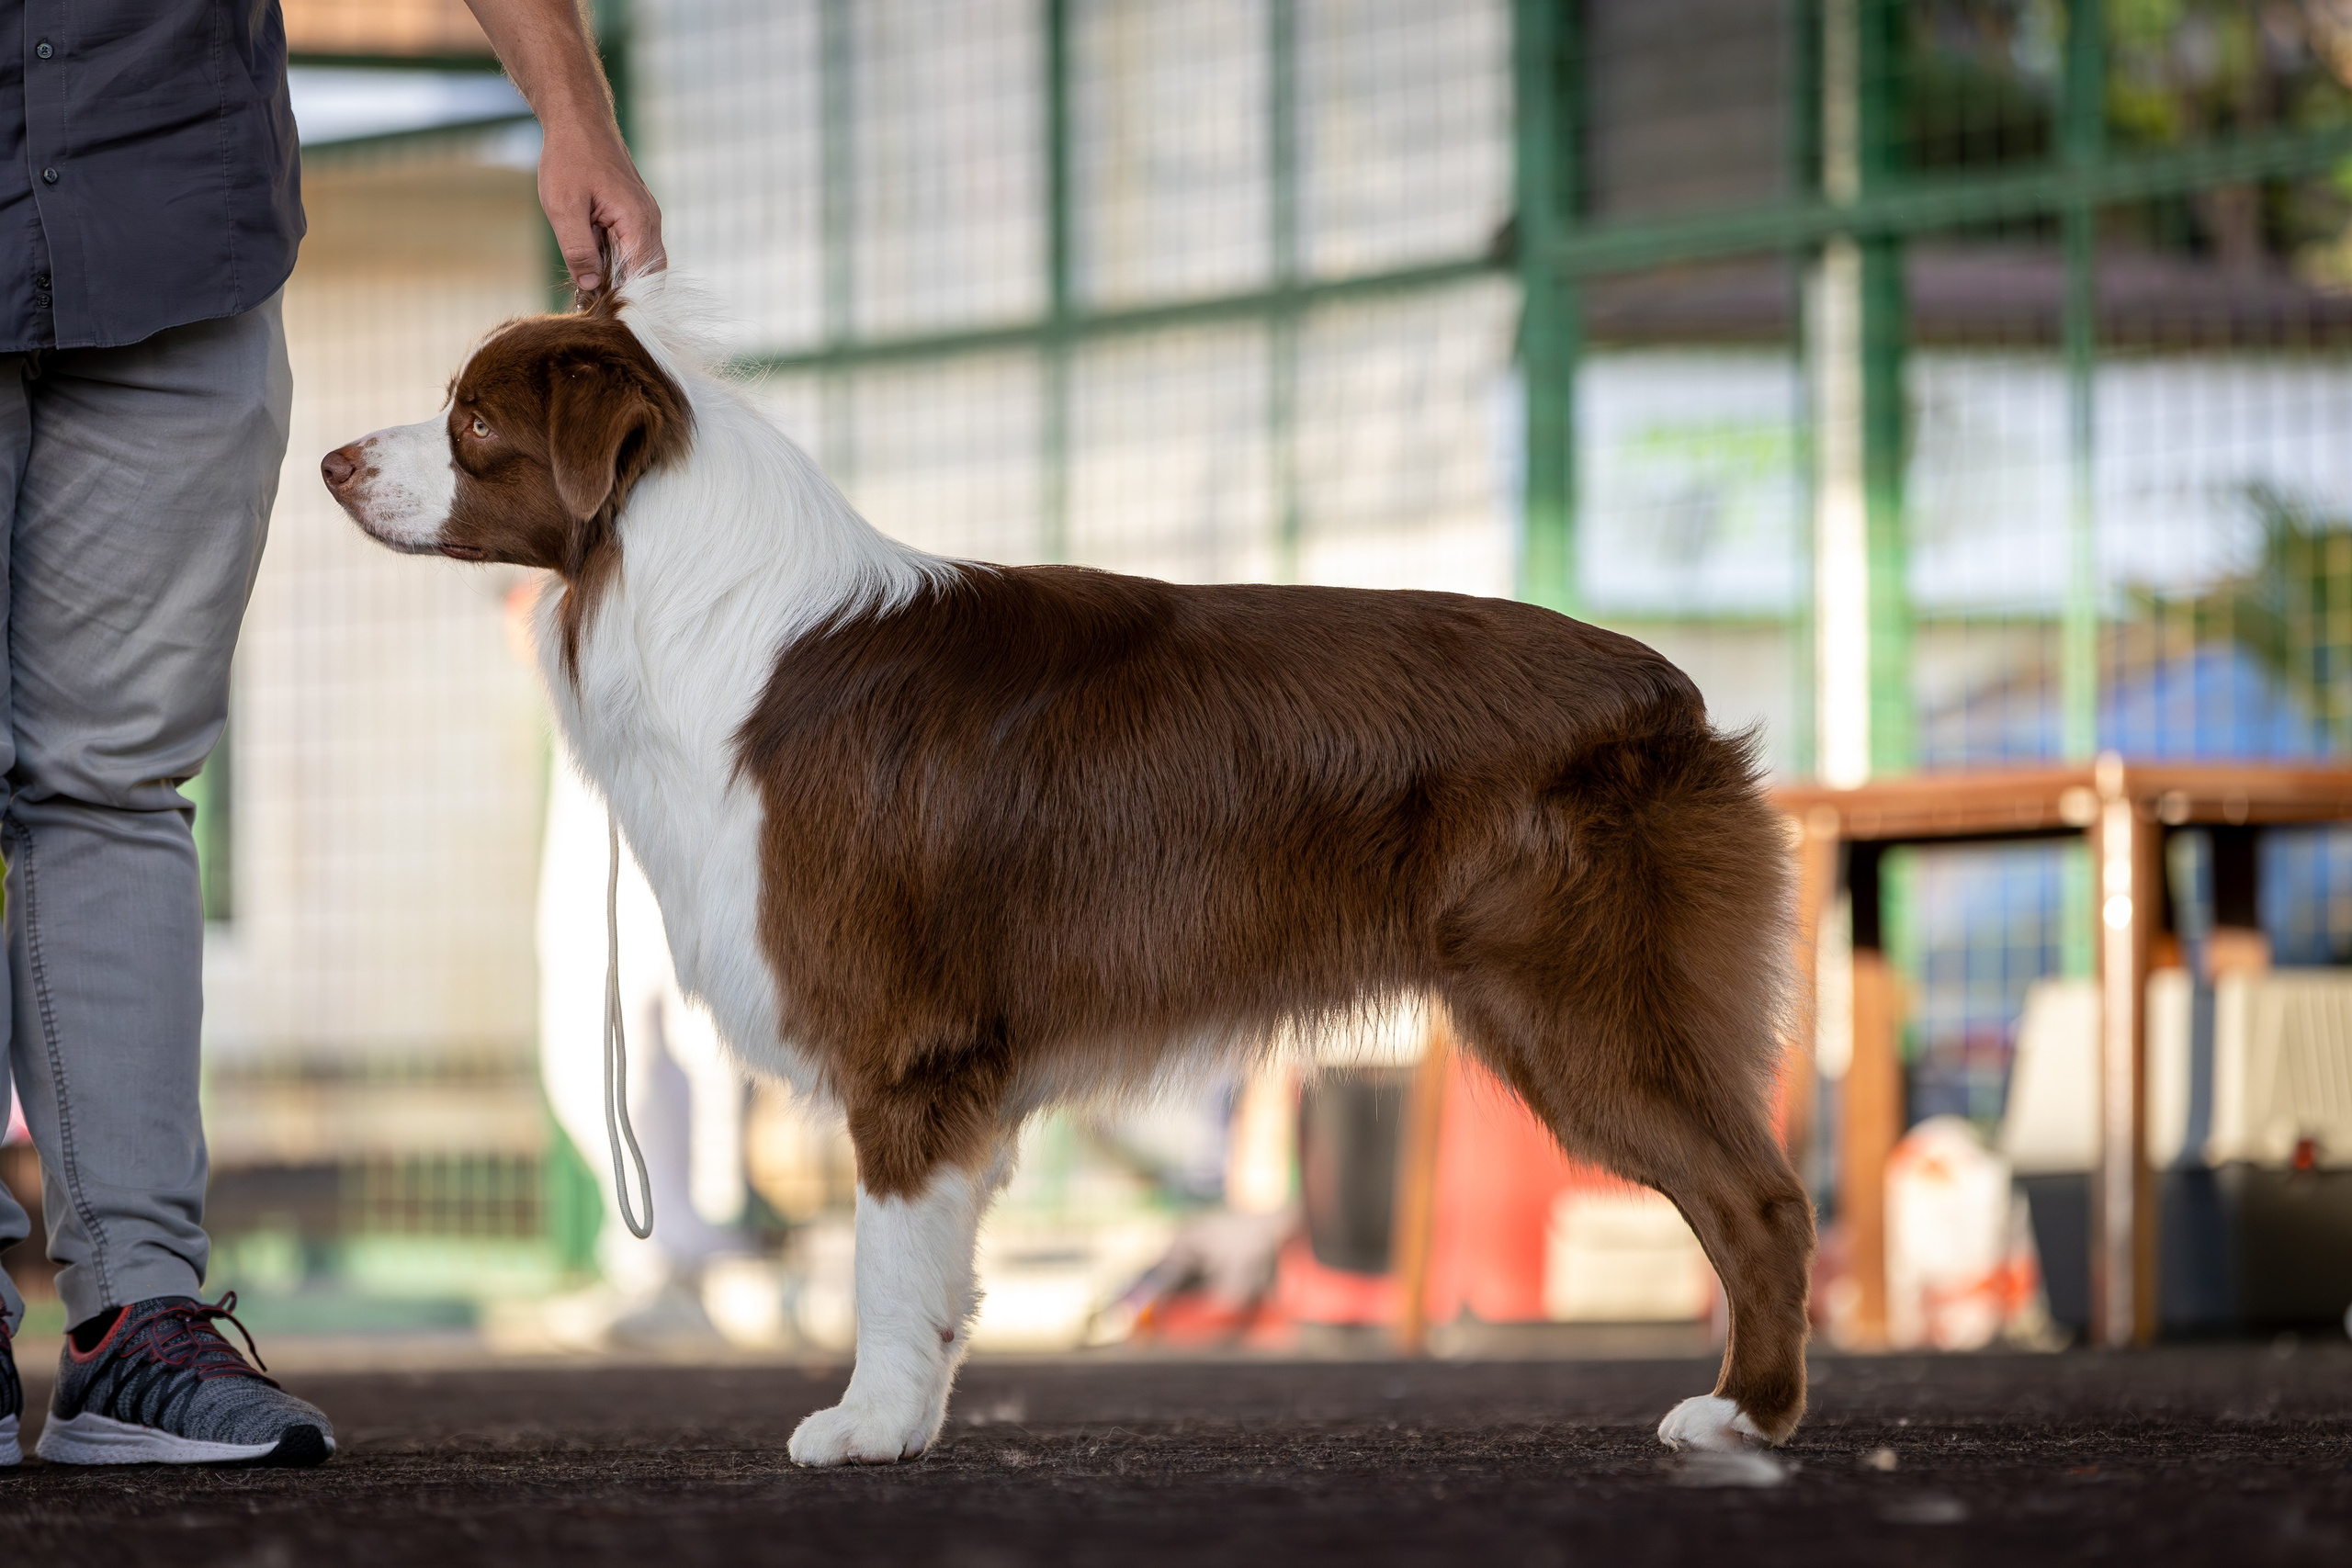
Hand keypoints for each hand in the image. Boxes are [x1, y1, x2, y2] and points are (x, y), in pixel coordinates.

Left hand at [462, 0, 666, 295]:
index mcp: (638, 223)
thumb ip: (579, 250)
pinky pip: (633, 250)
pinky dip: (615, 264)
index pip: (643, 280)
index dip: (624, 302)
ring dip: (617, 280)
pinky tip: (591, 267)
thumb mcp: (563, 207)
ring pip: (641, 266)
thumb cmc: (569, 158)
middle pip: (648, 278)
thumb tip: (590, 289)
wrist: (578, 119)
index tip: (600, 317)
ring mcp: (646, 220)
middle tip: (590, 309)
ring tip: (586, 290)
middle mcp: (650, 224)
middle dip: (623, 295)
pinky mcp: (636, 216)